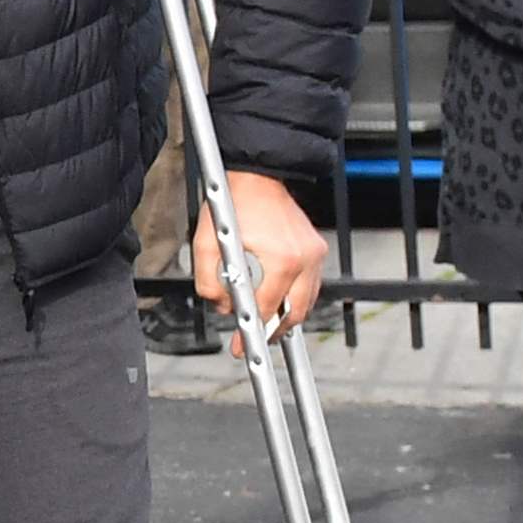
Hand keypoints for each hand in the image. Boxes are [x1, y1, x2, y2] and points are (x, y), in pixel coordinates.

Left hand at [190, 169, 326, 343]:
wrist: (258, 176)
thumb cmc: (234, 204)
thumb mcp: (206, 243)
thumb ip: (208, 281)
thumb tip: (221, 306)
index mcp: (282, 260)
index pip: (268, 308)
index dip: (252, 331)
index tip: (243, 346)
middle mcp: (305, 259)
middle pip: (296, 312)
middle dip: (276, 331)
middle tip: (256, 340)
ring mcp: (314, 253)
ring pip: (308, 300)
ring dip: (288, 315)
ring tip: (267, 324)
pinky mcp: (316, 248)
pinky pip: (311, 283)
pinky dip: (296, 296)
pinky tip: (279, 300)